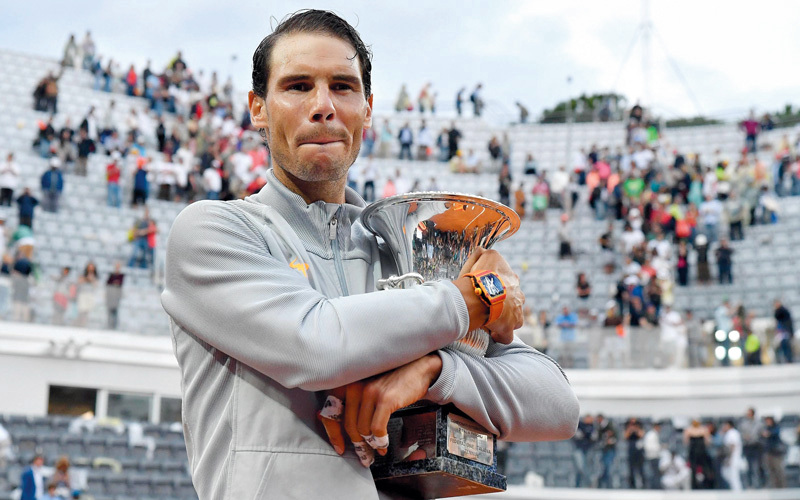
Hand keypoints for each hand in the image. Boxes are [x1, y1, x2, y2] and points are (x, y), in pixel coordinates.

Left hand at [319, 354, 442, 466]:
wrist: (418, 369)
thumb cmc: (393, 382)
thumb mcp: (369, 390)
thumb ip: (355, 405)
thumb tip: (341, 427)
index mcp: (348, 385)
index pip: (331, 413)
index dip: (334, 435)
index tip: (340, 448)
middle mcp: (356, 387)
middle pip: (348, 425)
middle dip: (357, 444)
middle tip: (364, 455)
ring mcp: (371, 392)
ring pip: (362, 429)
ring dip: (370, 443)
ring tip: (377, 448)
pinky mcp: (385, 399)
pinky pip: (377, 427)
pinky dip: (380, 439)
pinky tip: (384, 443)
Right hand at [468, 249, 523, 343]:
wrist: (481, 294)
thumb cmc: (481, 276)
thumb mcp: (484, 256)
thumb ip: (483, 253)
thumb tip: (482, 250)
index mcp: (513, 280)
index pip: (510, 283)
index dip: (500, 287)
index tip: (490, 290)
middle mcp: (518, 295)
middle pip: (515, 301)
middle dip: (505, 304)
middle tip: (490, 305)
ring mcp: (516, 313)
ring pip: (515, 318)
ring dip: (505, 319)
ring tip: (491, 320)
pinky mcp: (509, 327)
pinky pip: (507, 335)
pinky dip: (501, 335)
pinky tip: (493, 334)